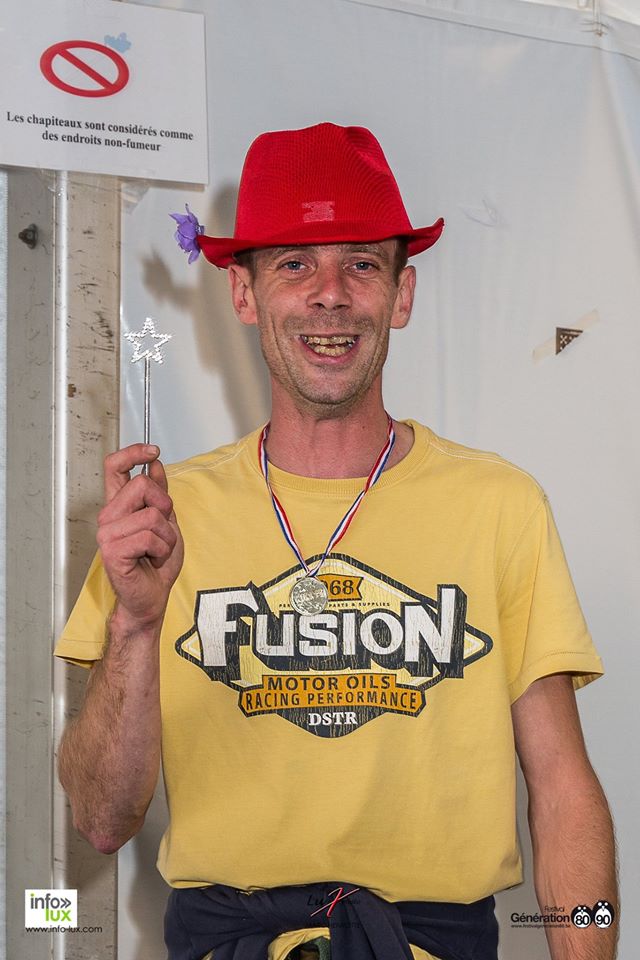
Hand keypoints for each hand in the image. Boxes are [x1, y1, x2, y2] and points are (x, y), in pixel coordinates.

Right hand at [97, 444, 183, 628]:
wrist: (152, 597)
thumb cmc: (156, 564)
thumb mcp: (166, 522)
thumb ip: (160, 495)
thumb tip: (155, 464)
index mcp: (119, 506)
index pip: (115, 467)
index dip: (133, 453)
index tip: (152, 450)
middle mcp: (109, 516)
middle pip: (143, 485)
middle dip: (165, 507)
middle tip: (162, 532)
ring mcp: (108, 533)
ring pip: (152, 514)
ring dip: (167, 536)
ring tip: (157, 550)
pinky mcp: (113, 550)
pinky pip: (150, 537)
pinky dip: (162, 550)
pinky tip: (152, 560)